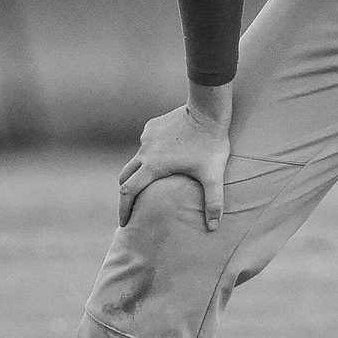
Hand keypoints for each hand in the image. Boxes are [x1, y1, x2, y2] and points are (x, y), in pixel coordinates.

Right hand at [117, 102, 230, 229]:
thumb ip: (214, 201)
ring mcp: (146, 137)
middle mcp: (145, 152)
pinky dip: (149, 155)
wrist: (207, 110)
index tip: (124, 223)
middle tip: (133, 207)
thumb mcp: (213, 175)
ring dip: (139, 173)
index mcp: (154, 166)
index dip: (124, 209)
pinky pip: (146, 145)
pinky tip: (164, 158)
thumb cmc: (211, 144)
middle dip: (126, 194)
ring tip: (150, 183)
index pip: (129, 192)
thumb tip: (214, 227)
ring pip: (136, 160)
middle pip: (125, 177)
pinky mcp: (151, 126)